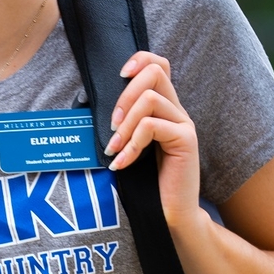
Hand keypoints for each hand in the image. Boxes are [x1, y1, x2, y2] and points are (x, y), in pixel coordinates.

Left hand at [104, 51, 200, 227]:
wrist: (170, 213)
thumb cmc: (146, 180)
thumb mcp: (129, 143)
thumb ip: (121, 120)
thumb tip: (86, 100)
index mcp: (165, 107)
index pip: (159, 64)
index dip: (139, 60)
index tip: (118, 76)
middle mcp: (177, 111)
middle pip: (155, 73)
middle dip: (124, 94)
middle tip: (111, 125)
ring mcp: (184, 124)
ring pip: (150, 99)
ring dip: (125, 123)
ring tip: (114, 147)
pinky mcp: (187, 140)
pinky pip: (151, 127)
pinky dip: (131, 145)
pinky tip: (122, 163)